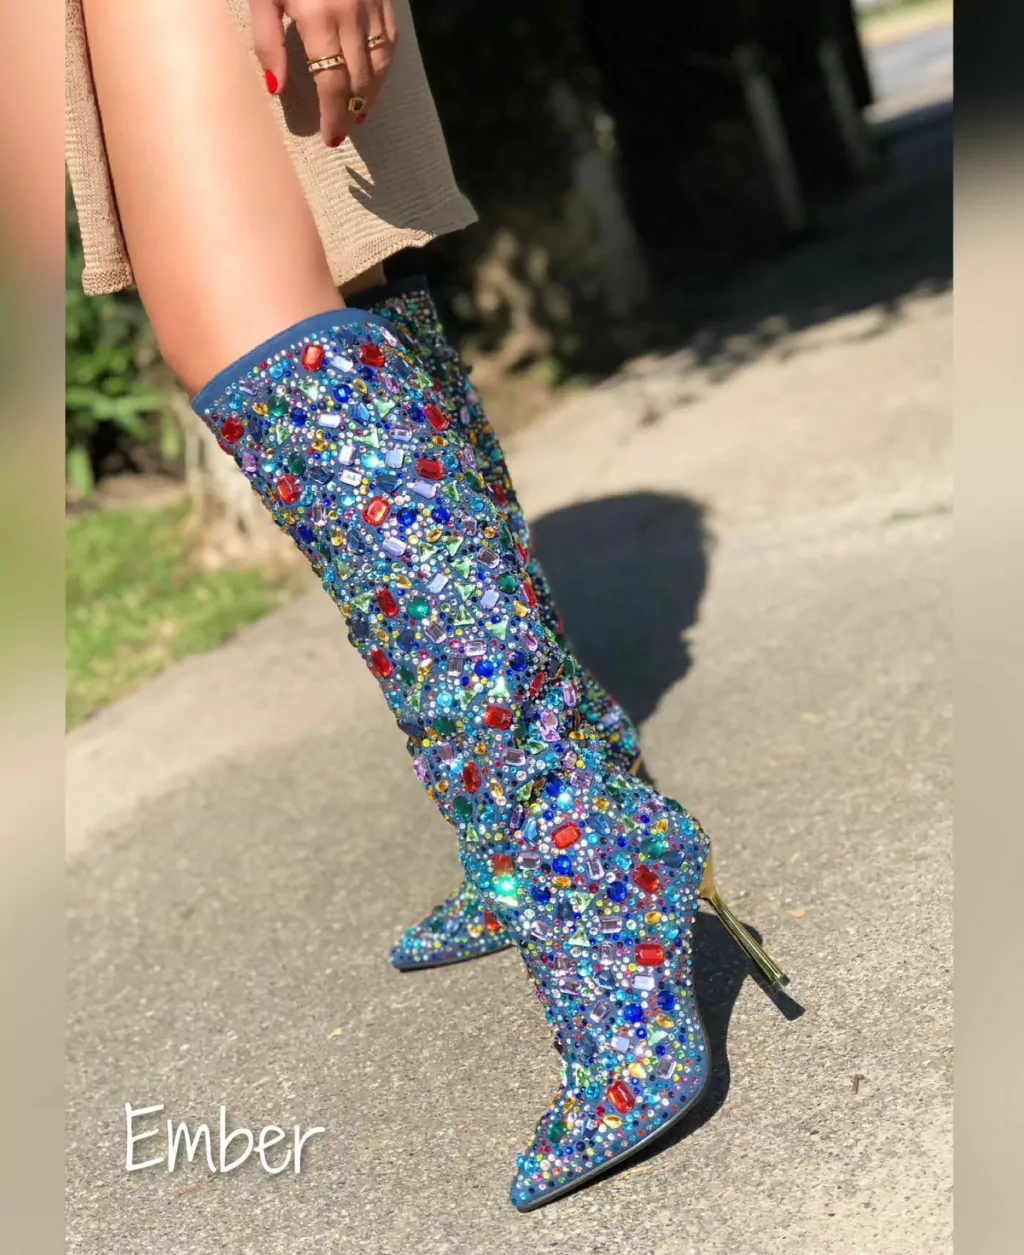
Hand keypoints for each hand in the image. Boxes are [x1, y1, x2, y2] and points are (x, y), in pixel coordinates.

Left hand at [251, 0, 397, 145]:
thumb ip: (267, 43)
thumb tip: (276, 89)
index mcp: (318, 17)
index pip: (333, 83)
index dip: (333, 115)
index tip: (330, 138)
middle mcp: (351, 13)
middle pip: (359, 79)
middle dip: (351, 111)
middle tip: (341, 132)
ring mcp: (371, 2)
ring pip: (381, 63)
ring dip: (371, 94)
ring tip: (359, 113)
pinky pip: (390, 40)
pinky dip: (383, 67)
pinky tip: (373, 79)